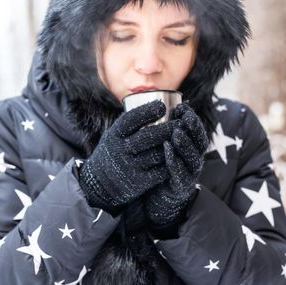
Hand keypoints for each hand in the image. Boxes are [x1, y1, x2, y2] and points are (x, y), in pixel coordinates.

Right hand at [79, 100, 178, 214]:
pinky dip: (171, 162)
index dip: (147, 111)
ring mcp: (130, 167)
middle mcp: (120, 150)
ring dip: (173, 145)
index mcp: (114, 135)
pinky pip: (160, 171)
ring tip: (184, 136)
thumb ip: (130, 124)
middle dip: (168, 128)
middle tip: (181, 121)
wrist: (101, 183)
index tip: (162, 106)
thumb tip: (156, 99)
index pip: (130, 120)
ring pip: (157, 153)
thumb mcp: (114, 136)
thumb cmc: (114, 152)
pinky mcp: (139, 182)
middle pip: (148, 136)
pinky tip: (179, 155)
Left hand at [144, 103, 208, 236]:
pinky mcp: (180, 185)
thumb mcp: (168, 145)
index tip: (182, 107)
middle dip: (192, 128)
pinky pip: (179, 172)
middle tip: (183, 117)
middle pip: (199, 142)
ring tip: (176, 132)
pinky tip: (166, 151)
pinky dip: (174, 161)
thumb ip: (168, 129)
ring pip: (191, 157)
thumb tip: (165, 102)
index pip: (197, 131)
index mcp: (194, 148)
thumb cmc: (163, 164)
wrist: (159, 194)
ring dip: (184, 144)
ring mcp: (190, 173)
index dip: (193, 118)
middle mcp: (195, 160)